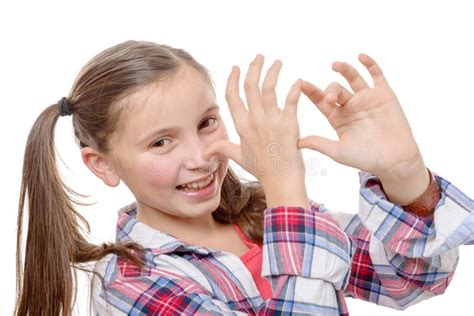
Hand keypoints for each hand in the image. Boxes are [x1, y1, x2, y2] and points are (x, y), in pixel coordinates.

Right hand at [204, 54, 305, 186]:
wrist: (281, 181)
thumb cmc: (261, 169)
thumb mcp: (238, 157)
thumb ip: (222, 149)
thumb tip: (205, 152)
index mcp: (241, 126)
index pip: (232, 96)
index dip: (233, 79)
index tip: (236, 67)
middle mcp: (254, 121)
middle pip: (250, 86)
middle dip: (254, 67)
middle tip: (259, 57)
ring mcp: (271, 122)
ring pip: (269, 88)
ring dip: (273, 71)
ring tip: (278, 62)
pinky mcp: (289, 125)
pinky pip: (291, 101)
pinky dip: (295, 89)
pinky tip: (298, 80)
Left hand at [297, 54, 423, 177]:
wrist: (394, 159)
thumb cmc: (366, 158)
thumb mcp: (338, 151)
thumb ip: (319, 144)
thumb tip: (296, 142)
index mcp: (338, 118)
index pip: (321, 101)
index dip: (311, 92)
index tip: (301, 84)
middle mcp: (350, 106)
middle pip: (335, 89)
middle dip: (330, 90)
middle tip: (330, 98)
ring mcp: (367, 99)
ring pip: (353, 78)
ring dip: (344, 69)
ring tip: (335, 65)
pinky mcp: (384, 94)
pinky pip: (376, 75)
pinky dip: (370, 64)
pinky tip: (361, 56)